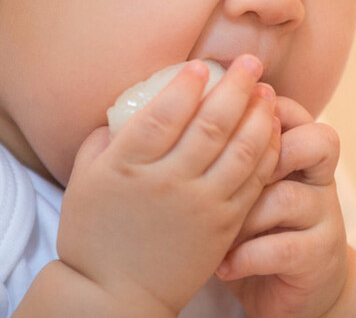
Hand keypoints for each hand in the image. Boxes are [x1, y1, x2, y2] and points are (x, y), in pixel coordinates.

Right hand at [54, 55, 281, 314]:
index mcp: (128, 167)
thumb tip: (126, 106)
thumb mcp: (83, 180)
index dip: (186, 85)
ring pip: (240, 150)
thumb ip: (103, 139)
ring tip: (266, 92)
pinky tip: (271, 131)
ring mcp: (200, 206)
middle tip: (249, 62)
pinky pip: (252, 182)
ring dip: (258, 115)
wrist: (113, 297)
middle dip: (235, 86)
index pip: (163, 113)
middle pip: (211, 124)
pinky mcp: (223, 226)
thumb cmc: (94, 234)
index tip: (201, 65)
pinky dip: (266, 152)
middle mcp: (168, 183)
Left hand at [217, 96, 347, 317]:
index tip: (220, 124)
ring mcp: (324, 216)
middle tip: (220, 175)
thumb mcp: (243, 187)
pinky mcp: (319, 256)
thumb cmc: (254, 228)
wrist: (290, 288)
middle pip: (314, 140)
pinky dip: (247, 256)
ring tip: (215, 229)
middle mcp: (317, 178)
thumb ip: (228, 155)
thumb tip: (173, 119)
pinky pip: (284, 248)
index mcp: (299, 153)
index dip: (263, 108)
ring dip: (245, 214)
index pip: (292, 112)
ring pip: (287, 196)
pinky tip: (223, 265)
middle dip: (264, 152)